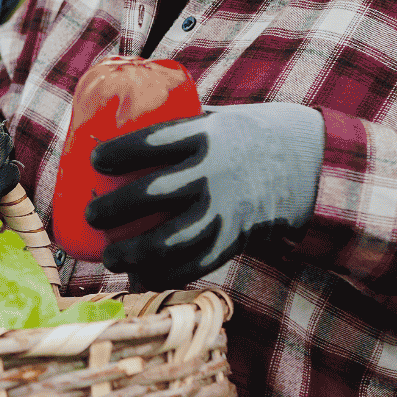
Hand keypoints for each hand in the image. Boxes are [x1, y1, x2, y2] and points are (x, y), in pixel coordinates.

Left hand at [85, 103, 323, 289]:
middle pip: (153, 193)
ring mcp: (226, 208)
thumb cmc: (241, 135)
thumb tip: (109, 132)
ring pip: (172, 239)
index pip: (152, 142)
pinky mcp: (235, 238)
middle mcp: (214, 172)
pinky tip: (142, 278)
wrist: (305, 161)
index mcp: (205, 135)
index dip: (119, 153)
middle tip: (91, 216)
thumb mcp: (212, 119)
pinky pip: (196, 264)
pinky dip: (165, 275)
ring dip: (134, 253)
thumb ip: (171, 129)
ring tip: (110, 258)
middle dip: (113, 209)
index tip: (94, 160)